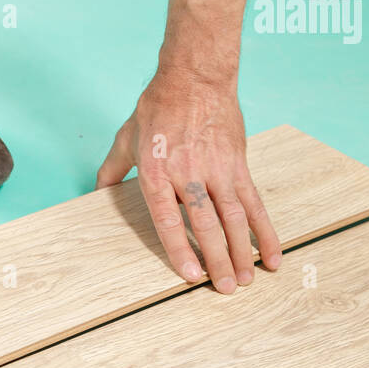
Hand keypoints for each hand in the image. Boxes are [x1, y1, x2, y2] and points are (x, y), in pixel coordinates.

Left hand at [96, 69, 280, 291]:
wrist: (194, 77)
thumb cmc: (156, 107)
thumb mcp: (124, 138)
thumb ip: (111, 171)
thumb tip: (96, 195)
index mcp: (156, 172)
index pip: (168, 219)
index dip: (180, 249)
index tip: (191, 276)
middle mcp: (188, 174)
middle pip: (206, 224)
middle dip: (218, 260)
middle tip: (226, 289)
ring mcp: (217, 170)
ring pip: (233, 218)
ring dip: (242, 252)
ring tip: (247, 279)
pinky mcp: (238, 164)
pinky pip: (254, 203)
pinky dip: (265, 230)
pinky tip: (272, 254)